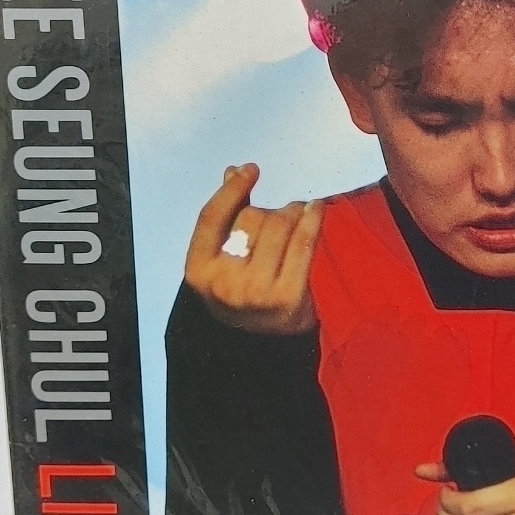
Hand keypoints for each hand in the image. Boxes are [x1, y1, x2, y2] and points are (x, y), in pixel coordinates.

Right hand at [185, 163, 322, 333]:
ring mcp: (256, 292)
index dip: (232, 189)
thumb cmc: (241, 293)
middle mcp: (224, 283)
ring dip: (292, 212)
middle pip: (250, 219)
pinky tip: (316, 208)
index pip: (211, 217)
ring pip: (278, 226)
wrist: (263, 344)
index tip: (251, 170)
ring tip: (298, 212)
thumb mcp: (221, 261)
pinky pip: (303, 244)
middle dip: (268, 210)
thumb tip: (232, 172)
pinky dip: (312, 220)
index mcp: (199, 271)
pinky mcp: (288, 297)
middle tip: (282, 213)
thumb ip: (225, 217)